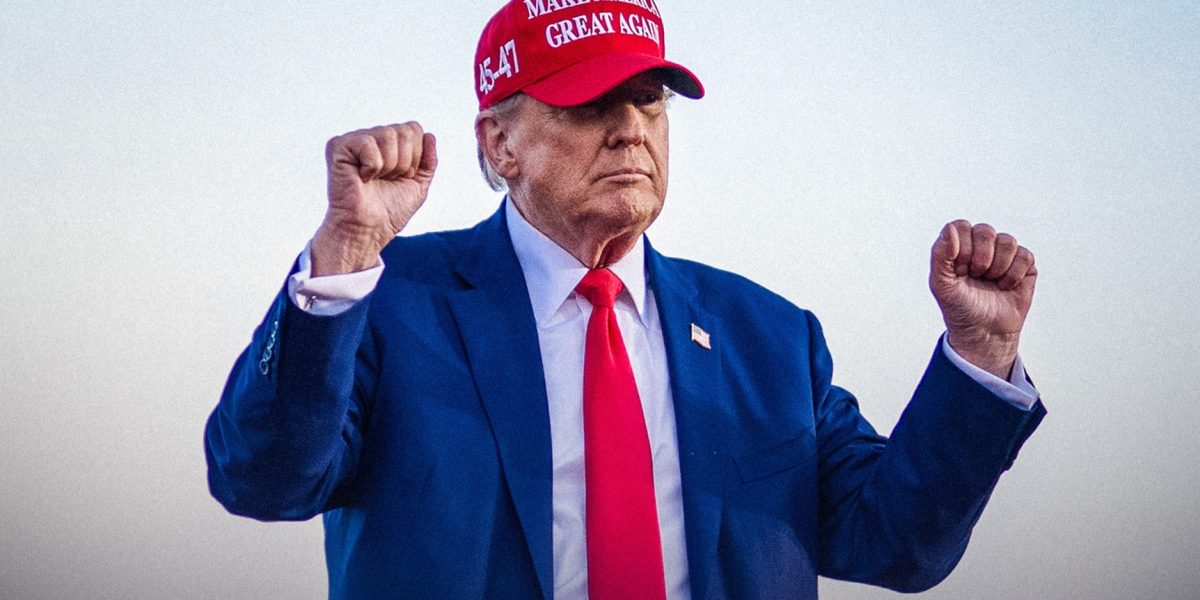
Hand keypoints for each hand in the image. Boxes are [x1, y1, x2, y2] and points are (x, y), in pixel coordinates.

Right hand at [312, 123, 437, 275]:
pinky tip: (361, 178)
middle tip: (387, 180)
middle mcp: (372, 138)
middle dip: (404, 162)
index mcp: (389, 145)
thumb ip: (428, 161)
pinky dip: (372, 166)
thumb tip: (429, 135)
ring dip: (389, 165)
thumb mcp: (418, 186)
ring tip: (375, 179)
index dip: (415, 157)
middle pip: (405, 131)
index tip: (402, 177)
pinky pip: (368, 143)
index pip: (414, 129)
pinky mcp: (339, 146)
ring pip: (389, 135)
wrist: (369, 229)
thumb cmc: (389, 211)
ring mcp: (355, 140)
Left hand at [929, 220, 1037, 378]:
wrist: (984, 332)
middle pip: (985, 230)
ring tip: (991, 283)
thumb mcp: (941, 284)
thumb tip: (949, 228)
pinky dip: (1014, 275)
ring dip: (998, 267)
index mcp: (958, 247)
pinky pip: (1024, 255)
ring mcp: (1004, 255)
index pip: (961, 227)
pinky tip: (1006, 287)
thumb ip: (940, 255)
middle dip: (980, 258)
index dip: (962, 248)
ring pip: (1007, 241)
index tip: (959, 269)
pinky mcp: (1024, 265)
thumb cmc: (960, 308)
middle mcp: (981, 247)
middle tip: (976, 276)